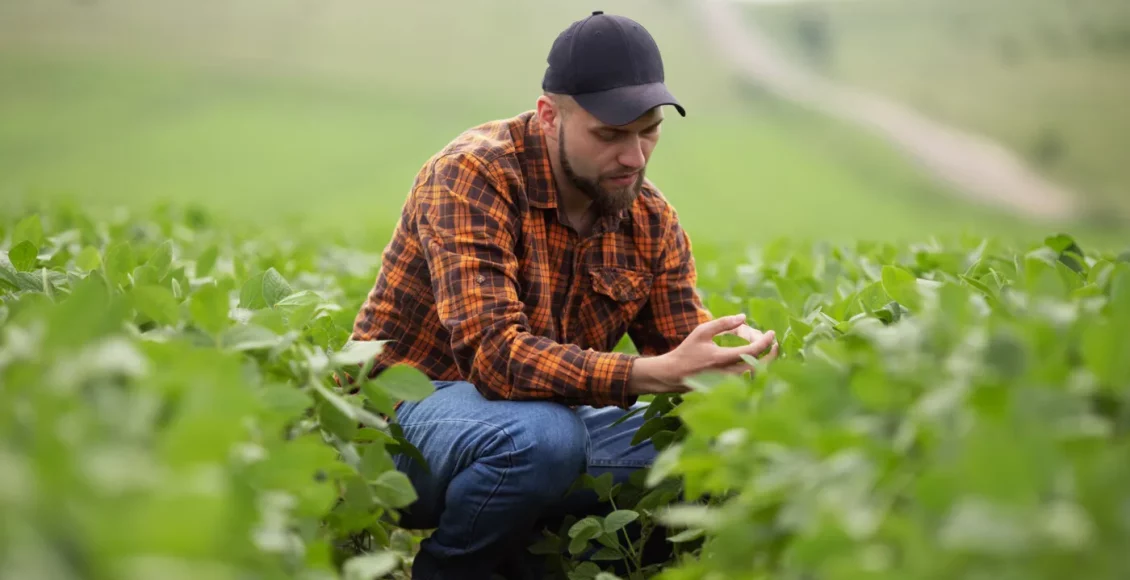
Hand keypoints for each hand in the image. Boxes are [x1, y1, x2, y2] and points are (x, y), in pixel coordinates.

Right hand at [629, 313, 777, 395]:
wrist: (674, 374)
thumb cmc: (687, 351)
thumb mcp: (702, 332)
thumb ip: (723, 323)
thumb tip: (743, 317)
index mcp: (721, 358)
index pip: (753, 351)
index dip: (766, 341)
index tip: (772, 333)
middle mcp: (728, 373)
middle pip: (761, 367)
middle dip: (773, 355)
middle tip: (775, 344)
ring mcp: (728, 384)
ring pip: (756, 376)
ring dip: (765, 363)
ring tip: (766, 351)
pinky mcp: (728, 389)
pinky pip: (748, 381)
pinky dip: (756, 371)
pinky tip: (756, 361)